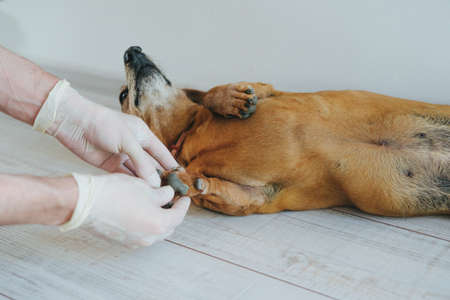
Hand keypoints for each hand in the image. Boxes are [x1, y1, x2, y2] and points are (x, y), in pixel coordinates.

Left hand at [33, 80, 177, 185]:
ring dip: (146, 183)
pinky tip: (140, 194)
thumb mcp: (127, 141)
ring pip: (138, 172)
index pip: (162, 153)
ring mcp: (122, 156)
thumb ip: (141, 162)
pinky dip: (132, 184)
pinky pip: (124, 176)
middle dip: (160, 177)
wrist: (75, 123)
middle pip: (151, 164)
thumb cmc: (103, 124)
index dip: (171, 165)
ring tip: (156, 196)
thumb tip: (154, 181)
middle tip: (170, 192)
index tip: (181, 177)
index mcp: (143, 135)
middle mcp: (134, 146)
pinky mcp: (110, 164)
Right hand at [60, 173, 189, 246]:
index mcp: (159, 223)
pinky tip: (140, 211)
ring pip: (155, 232)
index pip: (179, 215)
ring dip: (158, 220)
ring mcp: (134, 241)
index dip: (183, 205)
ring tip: (155, 204)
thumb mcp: (145, 187)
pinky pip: (141, 234)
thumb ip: (162, 194)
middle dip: (172, 214)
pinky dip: (146, 224)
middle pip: (168, 227)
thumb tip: (168, 195)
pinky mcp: (122, 241)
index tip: (184, 197)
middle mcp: (149, 237)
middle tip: (171, 200)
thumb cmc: (115, 192)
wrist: (84, 203)